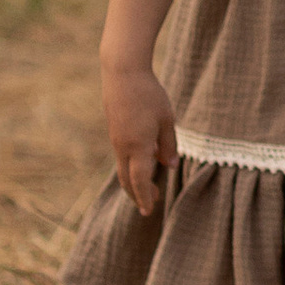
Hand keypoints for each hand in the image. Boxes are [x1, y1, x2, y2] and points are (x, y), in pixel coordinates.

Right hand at [104, 61, 177, 218]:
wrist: (123, 73)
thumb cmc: (149, 94)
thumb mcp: (167, 120)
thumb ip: (168, 145)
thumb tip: (170, 166)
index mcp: (137, 147)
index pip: (139, 181)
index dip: (145, 197)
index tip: (150, 211)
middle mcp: (123, 147)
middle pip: (127, 180)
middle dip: (138, 194)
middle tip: (150, 205)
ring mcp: (116, 139)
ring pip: (123, 168)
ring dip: (134, 181)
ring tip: (149, 188)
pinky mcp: (115, 131)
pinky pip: (122, 156)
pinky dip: (131, 167)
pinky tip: (143, 164)